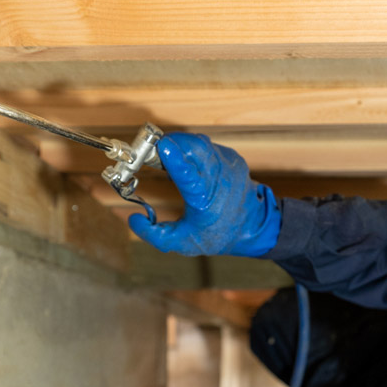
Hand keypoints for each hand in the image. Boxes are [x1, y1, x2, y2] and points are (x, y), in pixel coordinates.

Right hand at [128, 133, 280, 256]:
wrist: (252, 225)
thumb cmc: (215, 234)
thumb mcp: (182, 242)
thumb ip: (153, 235)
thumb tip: (134, 219)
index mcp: (205, 201)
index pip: (190, 177)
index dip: (176, 161)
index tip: (162, 146)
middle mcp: (220, 179)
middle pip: (195, 149)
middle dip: (170, 144)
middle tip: (150, 152)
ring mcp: (228, 164)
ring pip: (198, 143)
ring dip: (178, 145)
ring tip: (164, 158)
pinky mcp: (230, 156)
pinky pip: (205, 145)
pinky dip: (190, 149)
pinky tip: (184, 161)